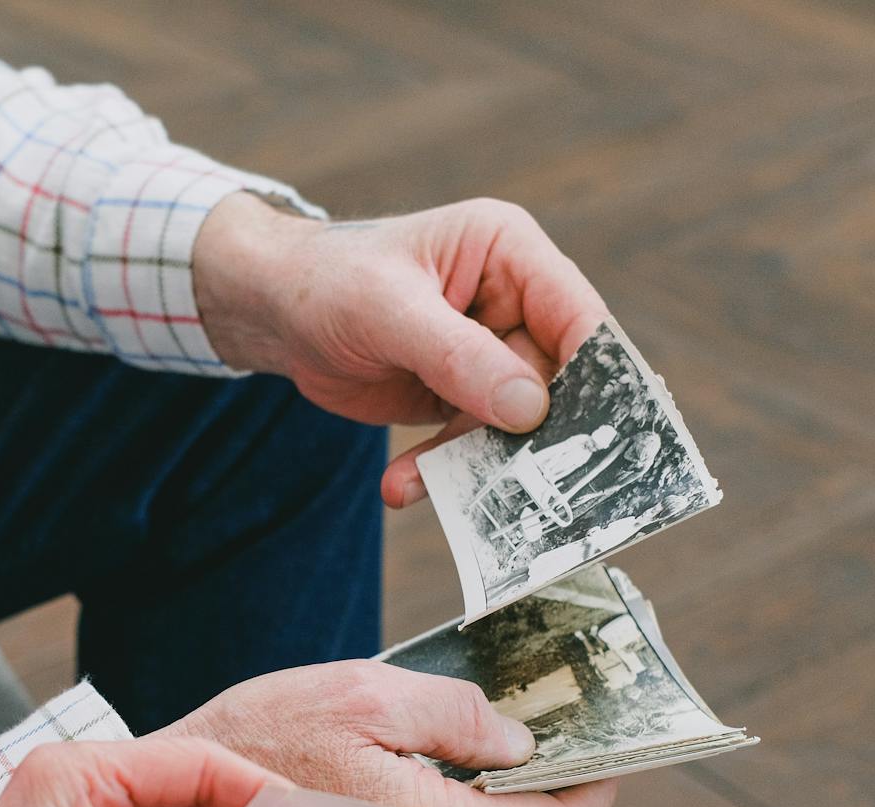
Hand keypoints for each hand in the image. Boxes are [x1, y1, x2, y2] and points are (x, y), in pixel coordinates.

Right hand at [156, 661, 616, 806]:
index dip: (589, 791)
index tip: (607, 758)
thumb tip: (518, 740)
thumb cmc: (256, 736)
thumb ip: (448, 711)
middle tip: (552, 752)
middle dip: (547, 805)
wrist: (169, 790)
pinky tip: (438, 785)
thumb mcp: (358, 691)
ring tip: (499, 761)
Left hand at [192, 193, 609, 507]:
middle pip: (553, 380)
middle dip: (532, 436)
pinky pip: (470, 442)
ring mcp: (486, 352)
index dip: (597, 375)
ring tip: (421, 484)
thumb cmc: (327, 282)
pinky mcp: (457, 395)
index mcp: (507, 252)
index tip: (604, 434)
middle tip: (526, 486)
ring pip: (511, 423)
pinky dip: (440, 470)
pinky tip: (401, 485)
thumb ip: (459, 357)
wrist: (270, 312)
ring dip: (474, 462)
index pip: (578, 314)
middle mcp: (510, 301)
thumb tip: (530, 409)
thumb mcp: (388, 312)